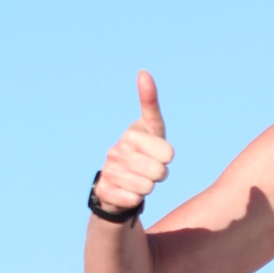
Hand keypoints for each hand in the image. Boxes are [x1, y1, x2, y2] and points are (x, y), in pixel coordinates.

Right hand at [92, 72, 174, 216]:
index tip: (159, 153)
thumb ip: (150, 103)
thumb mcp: (151, 128)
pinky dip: (135, 199)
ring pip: (147, 188)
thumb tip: (143, 72)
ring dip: (147, 188)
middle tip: (149, 170)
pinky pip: (133, 200)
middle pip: (159, 172)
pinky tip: (128, 191)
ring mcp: (110, 170)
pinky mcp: (105, 190)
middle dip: (159, 175)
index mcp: (132, 134)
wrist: (117, 182)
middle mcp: (117, 150)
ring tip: (138, 179)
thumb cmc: (143, 152)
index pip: (168, 153)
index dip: (167, 158)